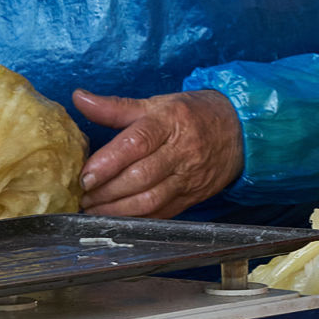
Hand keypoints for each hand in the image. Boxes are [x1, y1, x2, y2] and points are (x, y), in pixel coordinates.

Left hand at [73, 88, 243, 218]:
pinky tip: (116, 219)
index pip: (137, 143)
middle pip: (140, 176)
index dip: (108, 162)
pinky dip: (136, 220)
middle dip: (107, 191)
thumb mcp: (156, 104)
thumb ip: (115, 107)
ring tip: (93, 210)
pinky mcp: (191, 197)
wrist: (239, 131)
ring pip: (150, 200)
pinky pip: (162, 214)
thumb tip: (79, 98)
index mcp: (169, 122)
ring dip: (117, 210)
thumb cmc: (191, 114)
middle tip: (82, 196)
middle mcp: (180, 151)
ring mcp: (188, 178)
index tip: (85, 175)